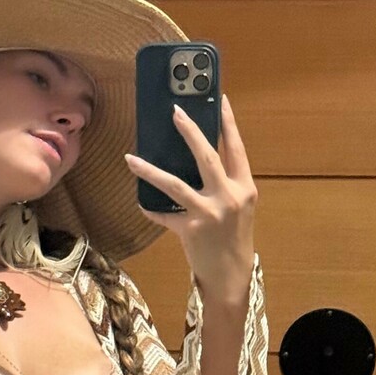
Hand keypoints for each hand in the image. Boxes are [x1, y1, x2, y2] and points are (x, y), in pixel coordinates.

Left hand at [124, 92, 257, 304]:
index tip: (221, 99)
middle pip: (207, 156)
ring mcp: (209, 213)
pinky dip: (151, 208)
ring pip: (174, 184)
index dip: (229, 123)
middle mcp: (229, 197)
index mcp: (244, 187)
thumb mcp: (237, 206)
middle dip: (190, 131)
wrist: (230, 275)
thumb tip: (199, 154)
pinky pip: (163, 214)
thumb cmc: (232, 237)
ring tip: (131, 158)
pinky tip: (142, 203)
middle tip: (175, 112)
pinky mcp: (190, 230)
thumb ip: (224, 182)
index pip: (237, 148)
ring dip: (149, 170)